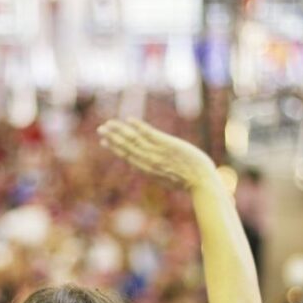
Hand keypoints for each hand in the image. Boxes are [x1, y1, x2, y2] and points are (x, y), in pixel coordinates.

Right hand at [97, 119, 216, 190]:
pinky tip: (129, 120)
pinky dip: (138, 127)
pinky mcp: (168, 145)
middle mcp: (149, 161)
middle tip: (100, 129)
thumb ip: (157, 172)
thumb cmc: (190, 182)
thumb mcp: (168, 180)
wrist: (202, 182)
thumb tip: (151, 170)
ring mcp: (158, 153)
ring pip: (134, 140)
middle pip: (127, 147)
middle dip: (113, 138)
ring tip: (109, 123)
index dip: (115, 148)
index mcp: (148, 170)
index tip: (104, 142)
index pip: (128, 157)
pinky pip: (150, 134)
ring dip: (120, 131)